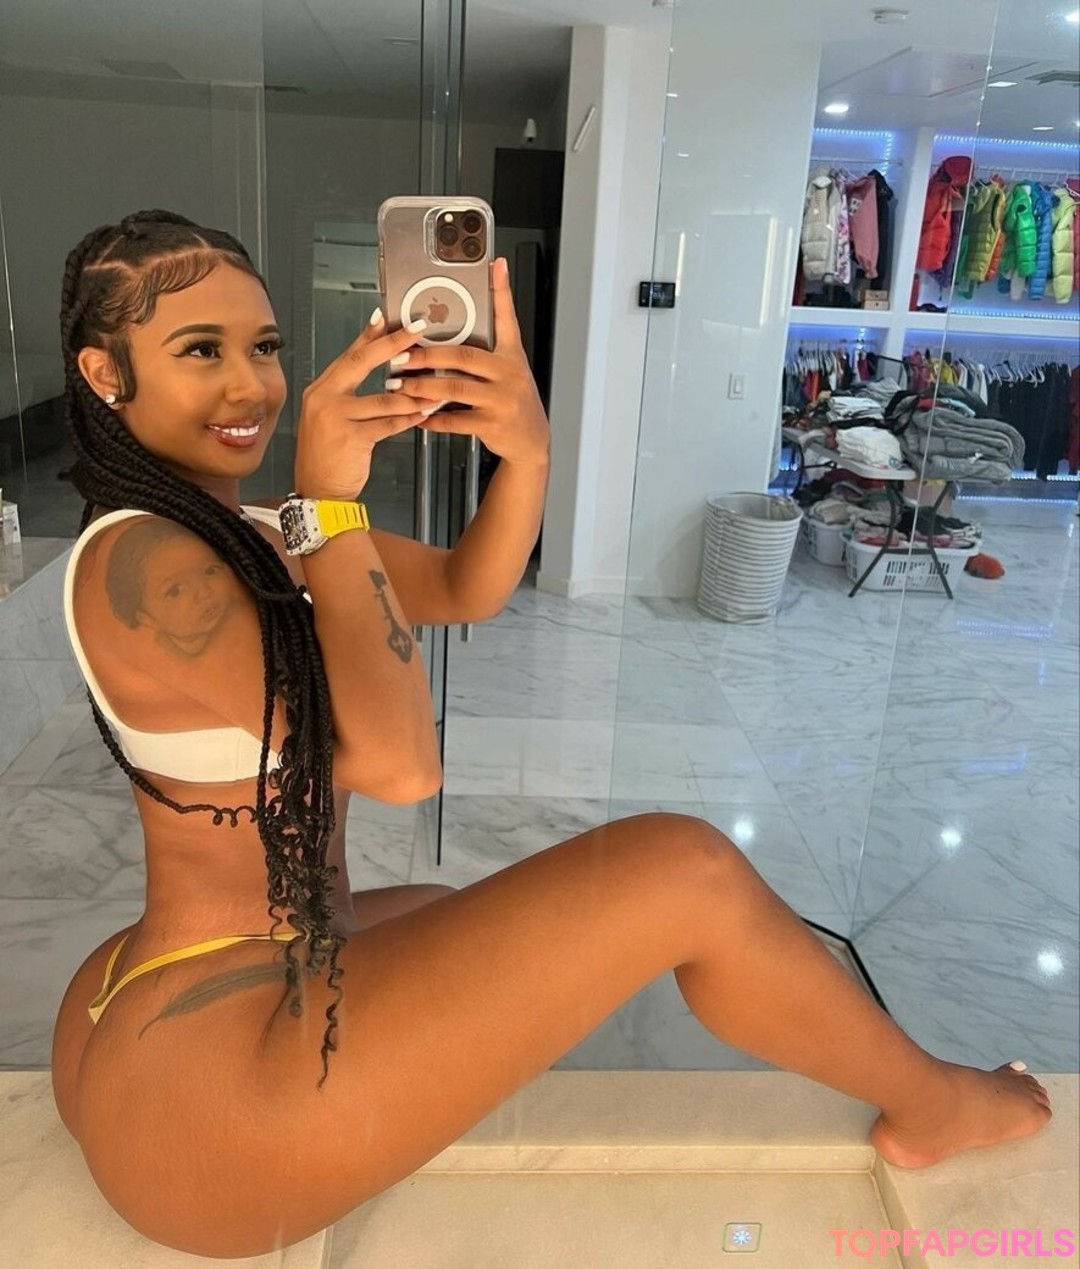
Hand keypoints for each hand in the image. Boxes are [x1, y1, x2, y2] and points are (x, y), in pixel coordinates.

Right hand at [293, 313, 433, 499]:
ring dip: (413, 392)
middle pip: (361, 363)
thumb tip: (386, 376)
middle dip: (392, 344)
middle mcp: (323, 398)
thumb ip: (351, 396)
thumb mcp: (332, 419)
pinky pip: (388, 423)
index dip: (368, 335)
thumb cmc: (329, 457)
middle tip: (416, 330)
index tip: (386, 316)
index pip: (348, 355)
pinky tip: (425, 413)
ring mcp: (335, 417)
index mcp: (320, 390)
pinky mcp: (350, 437)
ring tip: (435, 384)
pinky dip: (409, 418)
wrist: (318, 492)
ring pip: (383, 398)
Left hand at [387, 258, 550, 467]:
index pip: (507, 317)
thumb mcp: (509, 369)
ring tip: (399, 386)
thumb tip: (460, 323)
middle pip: (464, 356)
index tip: (494, 265)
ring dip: (422, 386)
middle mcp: (509, 374)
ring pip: (455, 388)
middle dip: (427, 354)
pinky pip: (456, 420)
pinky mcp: (493, 424)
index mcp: (511, 355)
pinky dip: (433, 417)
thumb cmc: (512, 400)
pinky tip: (418, 415)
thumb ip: (489, 346)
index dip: (501, 290)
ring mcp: (502, 400)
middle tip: (401, 355)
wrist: (530, 440)